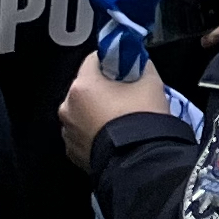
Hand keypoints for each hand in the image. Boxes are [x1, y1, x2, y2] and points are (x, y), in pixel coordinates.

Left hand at [61, 51, 172, 167]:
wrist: (139, 159)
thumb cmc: (141, 116)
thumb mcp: (150, 82)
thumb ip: (140, 66)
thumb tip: (137, 63)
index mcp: (82, 86)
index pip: (93, 59)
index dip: (112, 59)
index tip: (126, 66)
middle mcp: (67, 107)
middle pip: (85, 87)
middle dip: (102, 87)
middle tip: (125, 92)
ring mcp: (67, 132)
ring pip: (82, 111)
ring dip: (96, 110)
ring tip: (119, 117)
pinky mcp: (71, 152)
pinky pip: (82, 132)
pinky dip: (93, 130)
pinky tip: (112, 133)